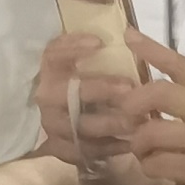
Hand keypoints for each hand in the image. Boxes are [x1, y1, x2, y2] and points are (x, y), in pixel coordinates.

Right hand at [35, 33, 152, 167]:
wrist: (59, 120)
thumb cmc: (81, 82)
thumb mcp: (82, 63)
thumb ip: (96, 51)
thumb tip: (130, 34)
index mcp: (50, 71)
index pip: (54, 55)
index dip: (73, 47)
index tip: (100, 43)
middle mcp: (46, 97)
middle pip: (70, 93)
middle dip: (101, 90)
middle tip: (129, 88)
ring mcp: (52, 125)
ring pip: (80, 126)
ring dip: (110, 123)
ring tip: (138, 121)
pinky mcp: (60, 148)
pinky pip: (84, 150)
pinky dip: (109, 148)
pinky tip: (131, 143)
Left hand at [123, 32, 184, 184]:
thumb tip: (159, 108)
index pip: (184, 66)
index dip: (154, 50)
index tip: (129, 34)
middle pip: (161, 93)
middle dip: (134, 101)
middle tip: (125, 114)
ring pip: (154, 132)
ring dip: (138, 142)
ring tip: (141, 150)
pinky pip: (161, 164)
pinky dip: (149, 166)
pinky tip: (155, 169)